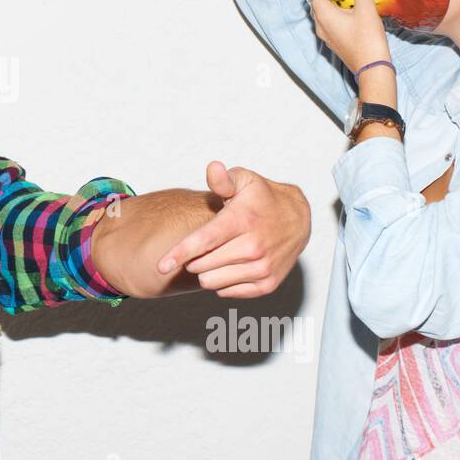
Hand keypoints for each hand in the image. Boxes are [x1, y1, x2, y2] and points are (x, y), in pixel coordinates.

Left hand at [157, 162, 309, 297]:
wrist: (298, 219)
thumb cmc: (263, 198)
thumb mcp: (245, 180)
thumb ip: (223, 179)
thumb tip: (213, 168)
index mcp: (243, 220)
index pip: (205, 240)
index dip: (180, 254)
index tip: (161, 266)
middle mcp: (253, 246)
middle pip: (202, 265)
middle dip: (193, 258)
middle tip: (205, 245)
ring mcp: (262, 267)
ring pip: (212, 282)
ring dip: (206, 271)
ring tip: (217, 254)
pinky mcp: (267, 284)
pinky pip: (227, 292)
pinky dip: (222, 281)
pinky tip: (230, 265)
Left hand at [303, 0, 390, 74]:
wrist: (372, 68)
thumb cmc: (368, 39)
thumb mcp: (365, 7)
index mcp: (322, 14)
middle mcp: (319, 24)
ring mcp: (325, 34)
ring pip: (321, 9)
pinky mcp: (333, 40)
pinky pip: (328, 19)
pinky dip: (335, 8)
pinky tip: (351, 7)